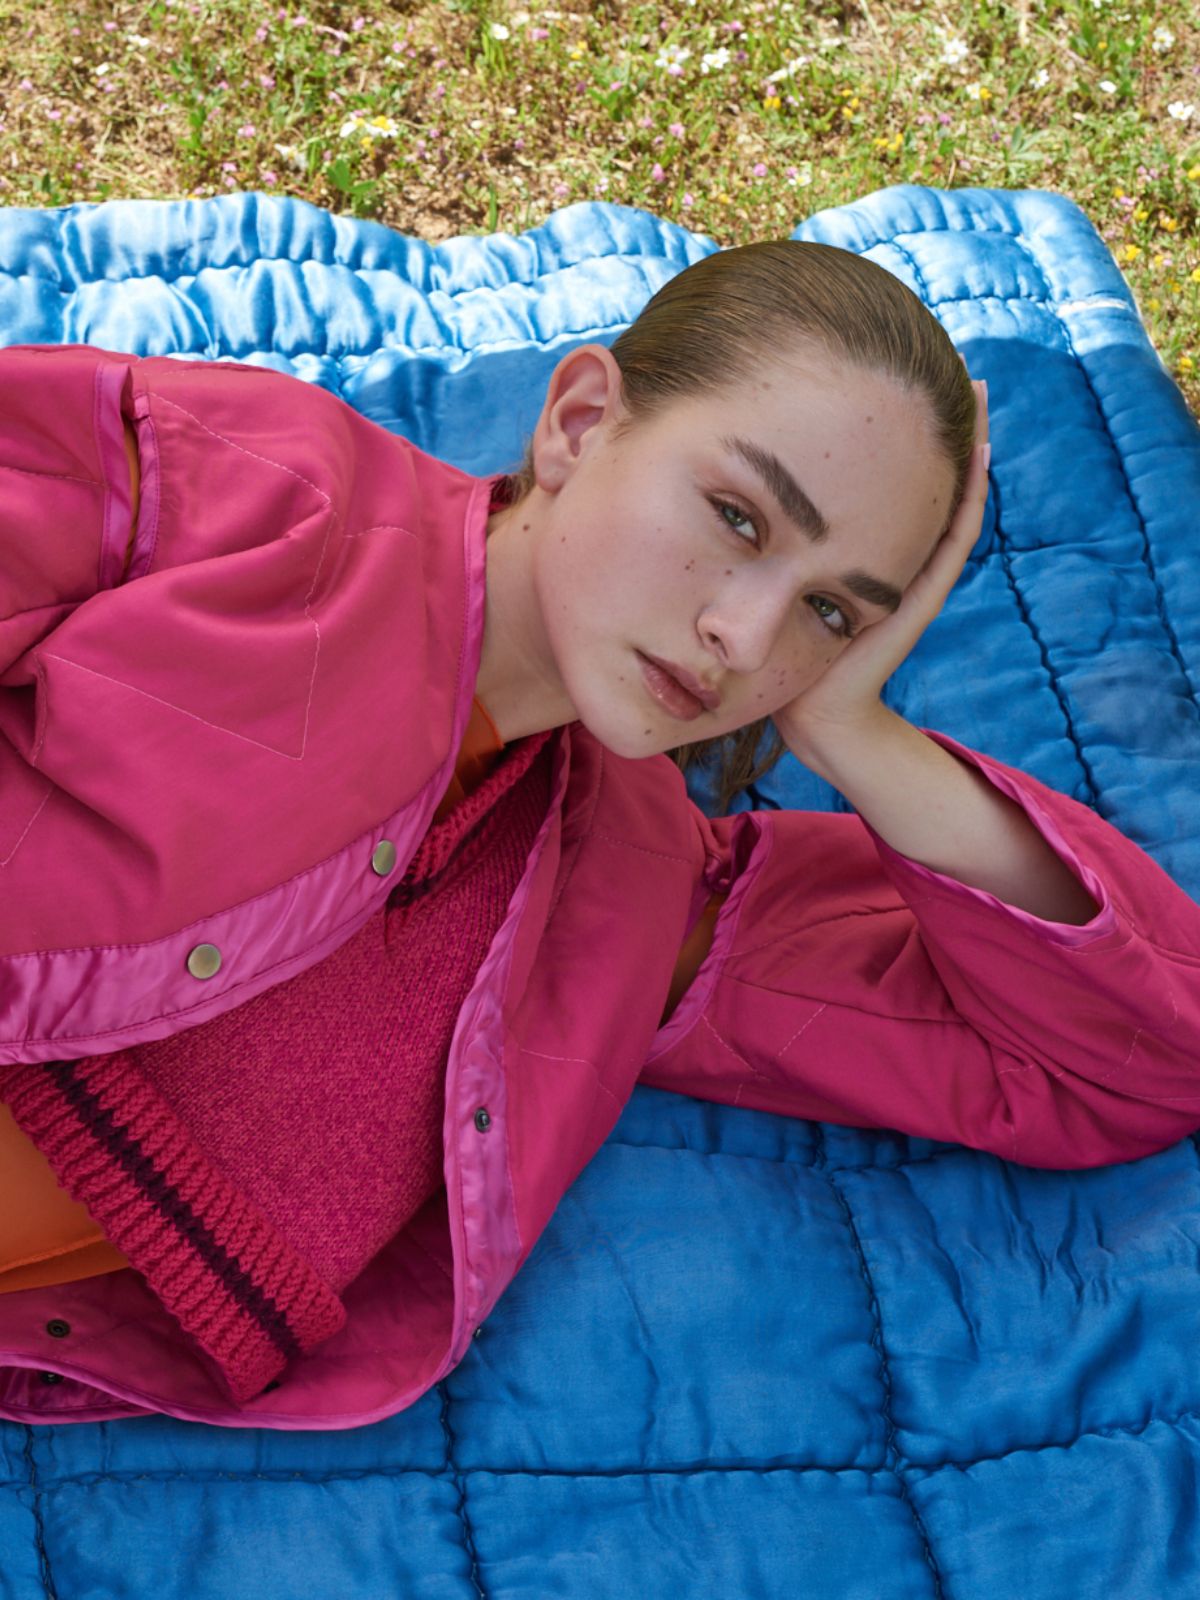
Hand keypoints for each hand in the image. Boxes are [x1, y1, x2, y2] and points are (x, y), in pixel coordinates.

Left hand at [772, 377, 990, 759]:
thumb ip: (762, 534)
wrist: (813, 712)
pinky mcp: (919, 596)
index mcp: (865, 543)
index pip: (887, 471)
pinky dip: (968, 494)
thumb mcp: (771, 572)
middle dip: (935, 416)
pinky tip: (976, 452)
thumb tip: (718, 477)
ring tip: (974, 388)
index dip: (893, 423)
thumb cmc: (782, 649)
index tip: (892, 366)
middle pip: (925, 471)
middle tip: (947, 358)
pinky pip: (953, 536)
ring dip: (966, 443)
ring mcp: (914, 571)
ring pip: (951, 494)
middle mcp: (897, 551)